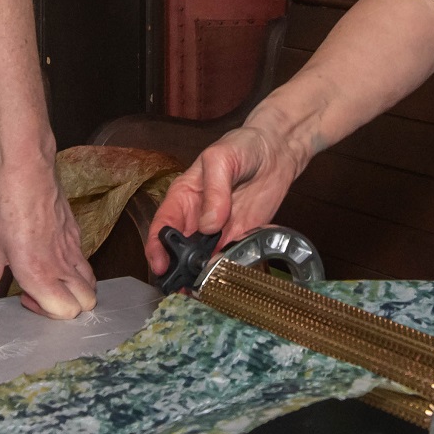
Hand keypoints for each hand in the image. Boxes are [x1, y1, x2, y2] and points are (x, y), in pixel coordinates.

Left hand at [0, 152, 96, 317]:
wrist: (28, 171)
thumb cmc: (7, 207)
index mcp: (40, 273)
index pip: (66, 312)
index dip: (47, 313)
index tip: (25, 298)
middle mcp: (62, 266)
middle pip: (87, 304)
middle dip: (67, 307)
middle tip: (40, 292)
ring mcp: (74, 250)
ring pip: (92, 285)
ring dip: (76, 291)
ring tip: (49, 279)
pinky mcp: (78, 236)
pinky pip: (86, 263)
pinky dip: (75, 271)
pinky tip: (52, 258)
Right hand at [141, 122, 305, 274]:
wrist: (276, 151)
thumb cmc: (242, 146)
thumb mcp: (221, 159)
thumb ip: (214, 190)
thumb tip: (209, 224)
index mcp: (183, 197)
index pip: (163, 226)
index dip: (156, 247)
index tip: (160, 265)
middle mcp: (197, 218)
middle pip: (180, 250)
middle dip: (178, 270)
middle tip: (183, 287)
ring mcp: (219, 231)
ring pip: (204, 260)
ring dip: (204, 275)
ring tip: (206, 287)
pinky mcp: (241, 237)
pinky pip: (232, 257)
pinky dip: (230, 269)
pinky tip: (232, 275)